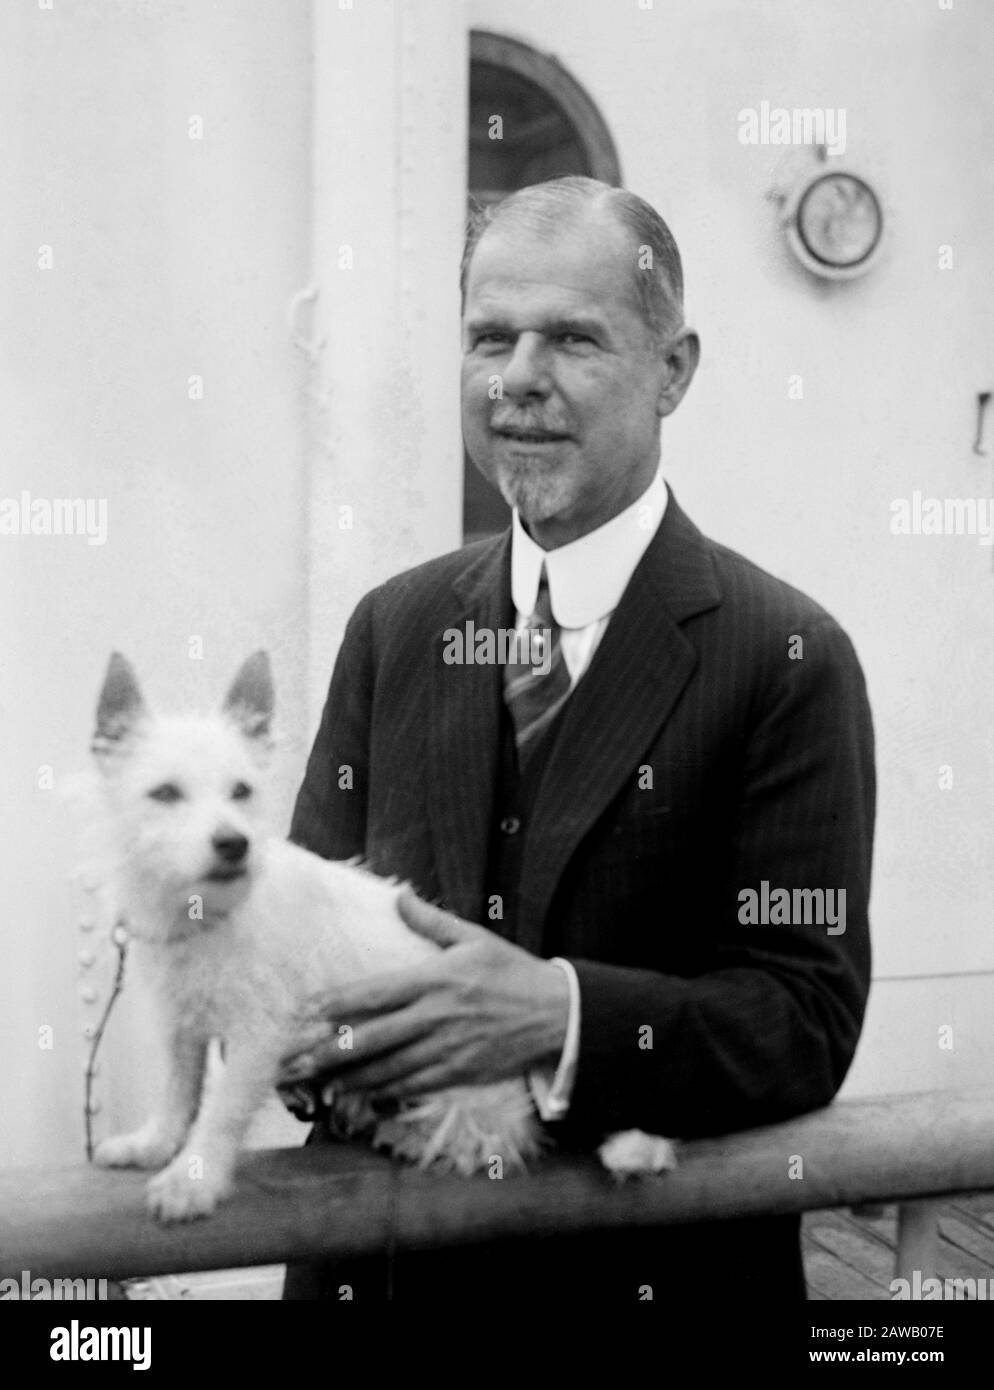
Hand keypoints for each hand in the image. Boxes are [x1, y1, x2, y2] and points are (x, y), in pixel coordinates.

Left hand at [279, 890, 568, 1100]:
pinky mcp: (458, 1072)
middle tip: (294, 1061)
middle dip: (328, 1051)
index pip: (373, 993)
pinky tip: (359, 1096)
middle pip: (371, 1037)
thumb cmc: (514, 972)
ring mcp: (446, 1048)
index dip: (335, 1004)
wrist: (557, 1014)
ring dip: (348, 1077)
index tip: (305, 1012)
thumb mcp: (474, 937)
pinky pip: (412, 1085)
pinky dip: (382, 1092)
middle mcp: (436, 1015)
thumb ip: (431, 921)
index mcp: (435, 978)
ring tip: (315, 1084)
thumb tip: (399, 896)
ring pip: (387, 1068)